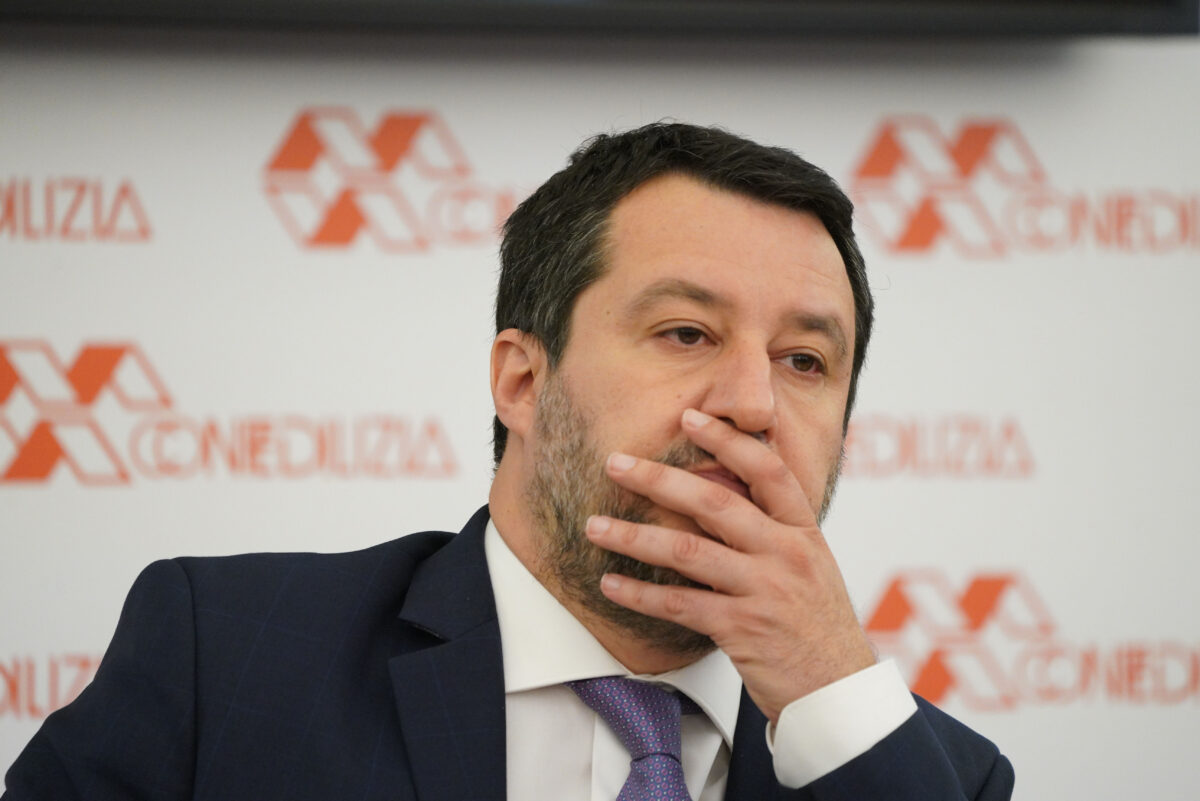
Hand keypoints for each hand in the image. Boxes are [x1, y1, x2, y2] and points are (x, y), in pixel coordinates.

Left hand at [586, 408, 875, 722]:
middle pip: (715, 502)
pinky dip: (640, 593)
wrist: (838, 692)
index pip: (767, 470)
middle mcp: (786, 554)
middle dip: (659, 479)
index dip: (728, 440)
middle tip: (617, 463)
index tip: (691, 417)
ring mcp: (765, 591)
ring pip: (688, 551)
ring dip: (635, 536)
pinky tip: (611, 584)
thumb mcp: (810, 567)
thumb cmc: (818, 627)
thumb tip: (719, 497)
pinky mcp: (743, 629)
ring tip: (595, 526)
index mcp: (803, 532)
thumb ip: (771, 532)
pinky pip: (680, 604)